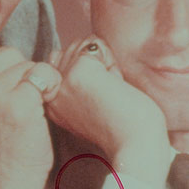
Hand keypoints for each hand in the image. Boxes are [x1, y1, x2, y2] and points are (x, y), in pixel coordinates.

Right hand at [0, 46, 60, 188]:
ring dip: (35, 83)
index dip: (0, 62)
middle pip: (8, 53)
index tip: (4, 82)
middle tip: (14, 104)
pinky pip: (43, 76)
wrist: (0, 185)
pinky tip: (38, 112)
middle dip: (19, 74)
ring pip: (27, 63)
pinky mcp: (18, 103)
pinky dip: (49, 90)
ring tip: (25, 110)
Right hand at [46, 37, 170, 188]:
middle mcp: (53, 93)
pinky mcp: (79, 72)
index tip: (98, 102)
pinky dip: (112, 60)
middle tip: (106, 97)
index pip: (59, 61)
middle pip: (71, 49)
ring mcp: (63, 81)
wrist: (136, 145)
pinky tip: (116, 85)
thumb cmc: (124, 127)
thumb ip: (78, 81)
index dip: (88, 73)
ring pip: (82, 44)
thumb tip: (83, 46)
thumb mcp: (90, 104)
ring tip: (110, 92)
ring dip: (104, 62)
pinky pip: (96, 43)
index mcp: (52, 103)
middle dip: (95, 65)